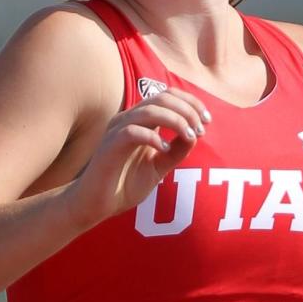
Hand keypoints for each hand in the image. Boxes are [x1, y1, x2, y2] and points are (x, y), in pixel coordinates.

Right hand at [64, 87, 210, 229]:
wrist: (95, 205)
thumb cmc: (123, 184)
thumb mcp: (158, 167)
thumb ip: (175, 151)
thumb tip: (195, 135)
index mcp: (139, 121)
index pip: (167, 96)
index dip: (190, 102)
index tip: (207, 120)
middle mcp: (127, 120)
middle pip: (161, 98)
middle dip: (187, 110)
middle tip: (200, 129)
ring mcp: (116, 131)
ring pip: (149, 111)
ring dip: (175, 120)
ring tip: (189, 136)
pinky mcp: (109, 146)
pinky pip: (132, 132)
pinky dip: (152, 137)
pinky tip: (164, 148)